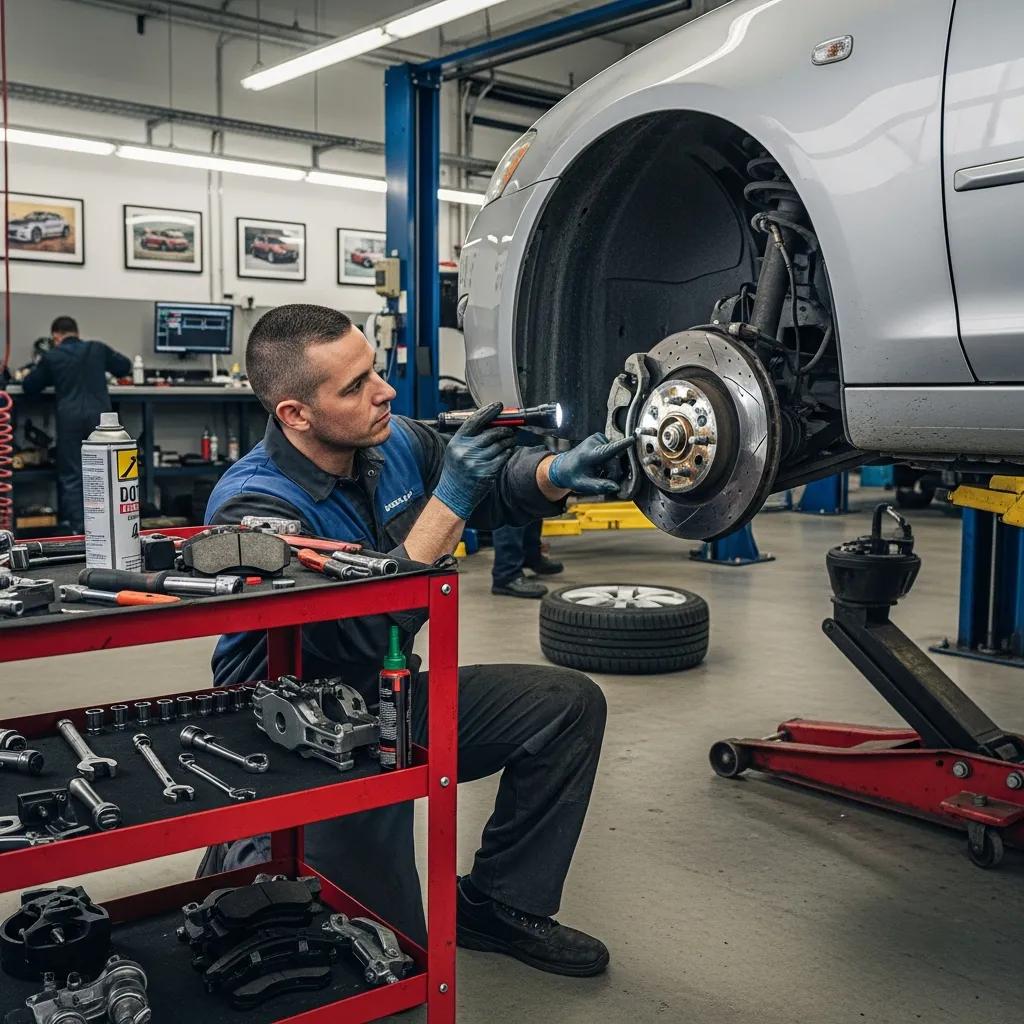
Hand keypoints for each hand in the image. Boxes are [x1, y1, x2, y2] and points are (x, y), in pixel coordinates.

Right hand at [433, 402, 516, 519]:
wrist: (453, 495)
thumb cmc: (456, 471)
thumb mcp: (456, 451)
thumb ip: (470, 438)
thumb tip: (490, 422)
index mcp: (457, 442)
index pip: (475, 421)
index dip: (488, 411)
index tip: (499, 406)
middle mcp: (465, 450)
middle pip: (491, 433)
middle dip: (504, 429)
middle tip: (511, 429)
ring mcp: (476, 462)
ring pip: (500, 445)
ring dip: (509, 440)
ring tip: (511, 439)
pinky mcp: (486, 472)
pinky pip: (503, 457)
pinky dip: (508, 452)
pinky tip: (508, 451)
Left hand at [548, 433, 633, 494]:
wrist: (562, 466)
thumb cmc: (572, 475)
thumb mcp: (583, 484)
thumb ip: (599, 486)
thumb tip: (616, 487)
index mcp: (589, 455)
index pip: (607, 450)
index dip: (621, 446)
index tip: (632, 440)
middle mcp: (593, 443)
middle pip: (614, 458)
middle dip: (613, 470)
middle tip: (604, 477)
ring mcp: (597, 438)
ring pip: (614, 454)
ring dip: (610, 465)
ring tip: (599, 470)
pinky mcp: (599, 436)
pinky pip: (612, 449)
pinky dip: (609, 458)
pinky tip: (600, 463)